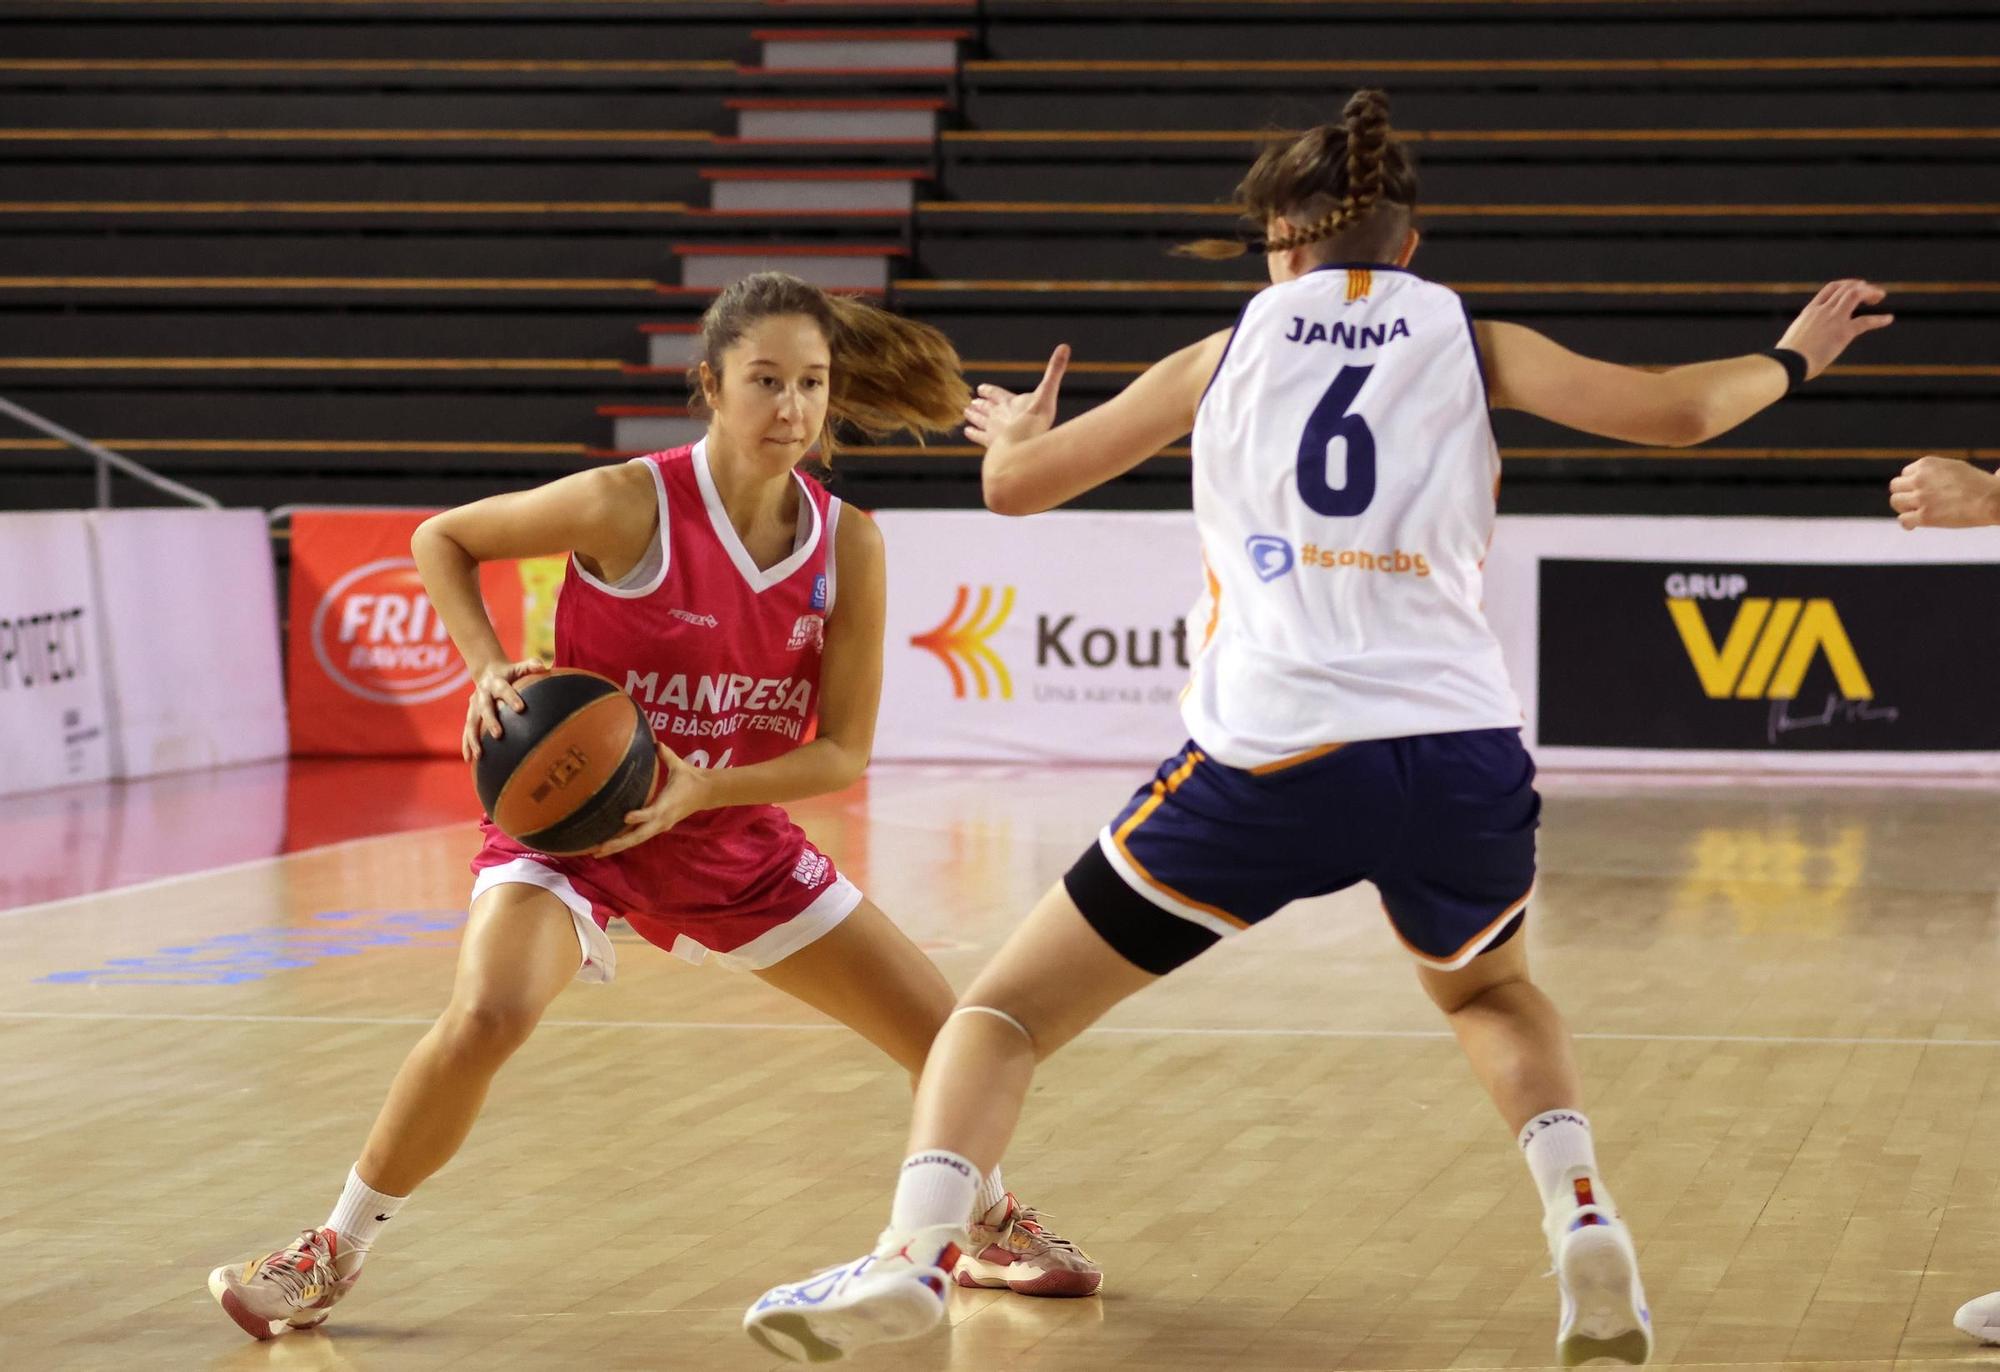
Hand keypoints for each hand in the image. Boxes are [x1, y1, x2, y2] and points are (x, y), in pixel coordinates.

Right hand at [462, 659, 543, 760]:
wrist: (488, 672)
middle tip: (498, 734)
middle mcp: (482, 694)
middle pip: (485, 708)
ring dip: (474, 738)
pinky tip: (469, 760)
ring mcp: (474, 706)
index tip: (521, 708)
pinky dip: (467, 744)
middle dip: (491, 721)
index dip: (511, 697)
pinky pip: (467, 731)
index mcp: (495, 682)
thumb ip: (532, 665)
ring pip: (472, 722)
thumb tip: (543, 667)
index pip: (504, 689)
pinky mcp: (471, 715)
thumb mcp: (520, 667)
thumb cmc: (511, 673)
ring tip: (479, 754)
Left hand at [589, 744, 712, 856]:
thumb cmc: (691, 778)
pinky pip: (640, 837)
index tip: (625, 817)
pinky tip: (610, 845)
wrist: (706, 793)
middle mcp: (662, 819)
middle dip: (619, 843)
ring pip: (637, 839)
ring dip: (618, 846)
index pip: (652, 812)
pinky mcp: (658, 827)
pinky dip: (625, 842)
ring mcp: (660, 825)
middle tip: (599, 849)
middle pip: (639, 835)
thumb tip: (655, 743)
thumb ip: (666, 755)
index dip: (640, 816)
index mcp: (667, 804)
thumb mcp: (679, 766)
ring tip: (598, 852)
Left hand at [963, 344, 1069, 449]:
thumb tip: (1064, 347)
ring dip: (974, 416)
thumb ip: (1055, 371)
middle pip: (987, 408)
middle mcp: (998, 414)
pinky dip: (973, 433)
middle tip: (972, 403)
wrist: (1024, 442)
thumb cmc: (1037, 418)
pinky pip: (978, 437)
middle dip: (980, 405)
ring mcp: (993, 429)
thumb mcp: (1048, 392)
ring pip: (980, 421)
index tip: (981, 389)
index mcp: (1010, 402)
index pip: (996, 394)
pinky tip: (967, 432)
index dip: (989, 391)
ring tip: (966, 413)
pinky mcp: (991, 443)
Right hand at [1774, 279, 1893, 378]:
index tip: (1857, 286)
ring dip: (1870, 293)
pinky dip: (1879, 319)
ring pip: (1855, 295)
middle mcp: (1822, 311)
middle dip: (1862, 287)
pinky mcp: (1842, 333)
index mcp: (1810, 311)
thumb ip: (1802, 336)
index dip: (1847, 284)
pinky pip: (1865, 321)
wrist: (1787, 363)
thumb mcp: (1793, 340)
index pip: (1831, 288)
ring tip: (1880, 297)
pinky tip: (1889, 319)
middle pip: (1846, 288)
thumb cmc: (1786, 357)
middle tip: (1873, 294)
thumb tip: (1798, 346)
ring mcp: (1833, 320)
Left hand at [1889, 455, 1999, 529]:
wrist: (1992, 499)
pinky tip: (1913, 525)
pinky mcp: (1925, 516)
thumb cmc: (1979, 484)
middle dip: (1903, 494)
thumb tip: (1922, 477)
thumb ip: (1935, 472)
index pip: (1905, 474)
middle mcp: (1920, 479)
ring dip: (1904, 508)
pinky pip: (1903, 520)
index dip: (1911, 484)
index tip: (1919, 491)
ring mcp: (1921, 497)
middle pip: (1895, 486)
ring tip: (1915, 513)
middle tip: (1914, 503)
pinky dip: (1906, 523)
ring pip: (1896, 502)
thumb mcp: (1954, 468)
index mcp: (1927, 464)